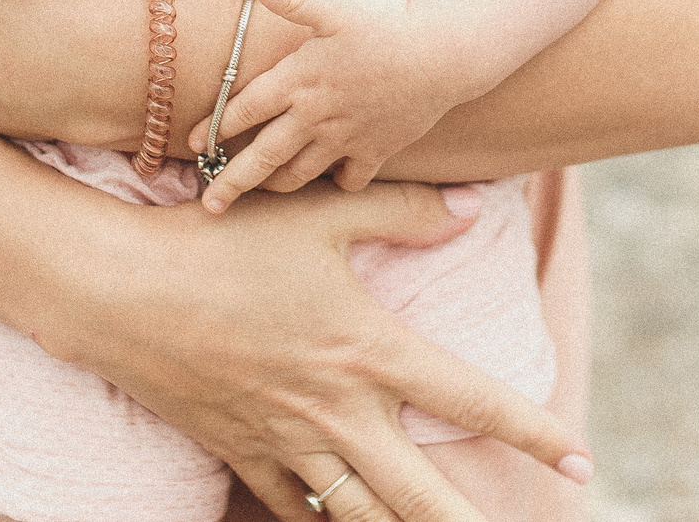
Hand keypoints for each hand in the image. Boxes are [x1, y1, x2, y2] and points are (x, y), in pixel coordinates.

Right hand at [47, 181, 592, 521]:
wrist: (117, 292)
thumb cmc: (221, 242)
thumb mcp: (316, 214)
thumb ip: (399, 211)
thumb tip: (469, 209)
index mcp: (367, 350)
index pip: (472, 401)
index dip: (534, 433)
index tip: (582, 461)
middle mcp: (336, 411)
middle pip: (423, 497)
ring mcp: (287, 443)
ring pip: (364, 517)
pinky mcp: (243, 456)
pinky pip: (303, 509)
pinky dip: (334, 521)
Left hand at [191, 0, 467, 211]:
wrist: (446, 54)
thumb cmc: (389, 26)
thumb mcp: (337, 8)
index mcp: (300, 81)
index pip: (245, 109)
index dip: (215, 127)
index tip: (192, 144)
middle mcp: (316, 116)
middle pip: (264, 155)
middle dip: (233, 182)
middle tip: (210, 205)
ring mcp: (347, 137)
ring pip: (302, 172)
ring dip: (277, 184)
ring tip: (261, 192)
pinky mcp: (377, 149)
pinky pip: (350, 178)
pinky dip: (337, 182)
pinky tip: (331, 178)